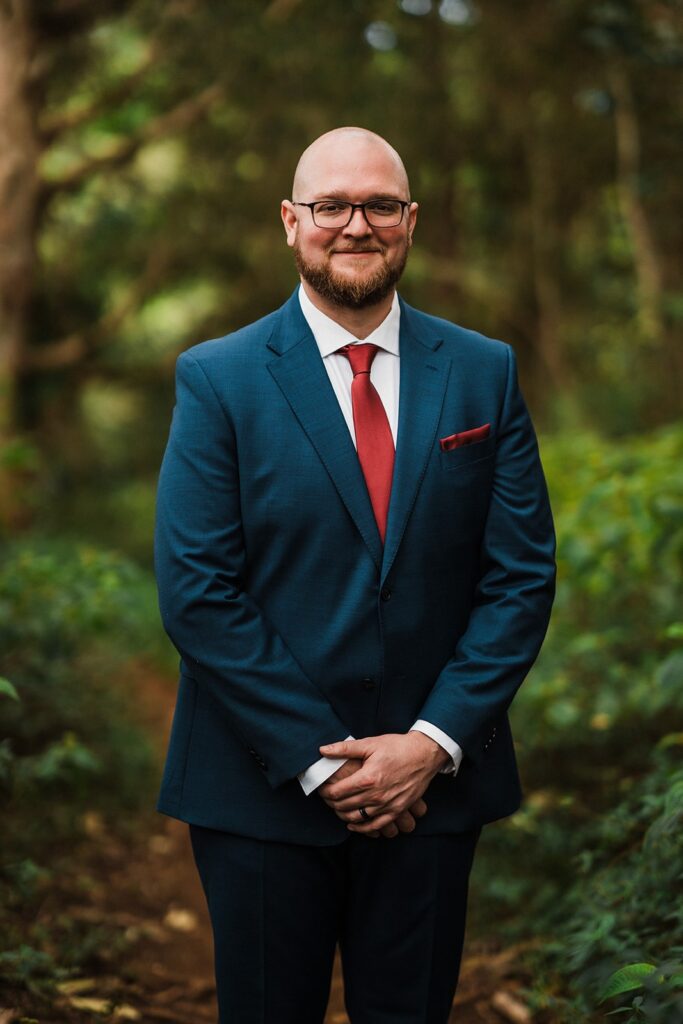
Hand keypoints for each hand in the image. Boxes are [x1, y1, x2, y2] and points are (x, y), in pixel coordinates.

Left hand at [319, 732, 449, 834]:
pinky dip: (361, 828)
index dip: (325, 791)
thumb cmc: (397, 747)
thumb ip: (345, 748)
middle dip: (331, 803)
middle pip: (344, 806)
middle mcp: (376, 795)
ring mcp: (387, 805)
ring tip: (336, 807)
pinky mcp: (397, 810)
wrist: (424, 754)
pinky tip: (353, 824)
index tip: (321, 788)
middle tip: (326, 797)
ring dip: (342, 815)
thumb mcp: (370, 743)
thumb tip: (323, 750)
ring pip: (357, 818)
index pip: (337, 792)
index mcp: (367, 778)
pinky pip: (375, 826)